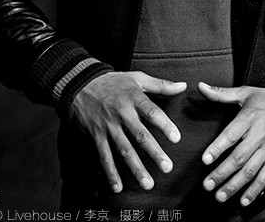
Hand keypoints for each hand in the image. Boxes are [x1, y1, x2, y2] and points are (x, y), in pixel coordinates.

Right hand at [71, 71, 186, 192]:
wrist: (82, 84)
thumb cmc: (114, 81)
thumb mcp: (137, 78)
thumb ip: (161, 85)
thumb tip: (183, 86)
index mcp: (134, 98)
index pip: (151, 112)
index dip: (164, 125)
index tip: (176, 138)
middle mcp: (122, 114)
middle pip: (140, 135)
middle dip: (154, 152)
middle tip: (167, 167)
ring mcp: (109, 126)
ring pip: (124, 149)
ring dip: (136, 168)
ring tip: (148, 184)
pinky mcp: (97, 136)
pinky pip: (104, 156)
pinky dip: (110, 173)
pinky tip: (118, 187)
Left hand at [198, 82, 264, 206]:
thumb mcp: (246, 93)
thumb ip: (221, 93)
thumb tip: (201, 87)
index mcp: (249, 118)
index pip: (231, 135)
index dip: (218, 148)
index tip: (205, 159)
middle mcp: (259, 136)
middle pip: (239, 157)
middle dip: (222, 173)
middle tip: (207, 184)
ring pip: (250, 171)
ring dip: (234, 186)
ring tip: (219, 196)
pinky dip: (254, 191)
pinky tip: (244, 200)